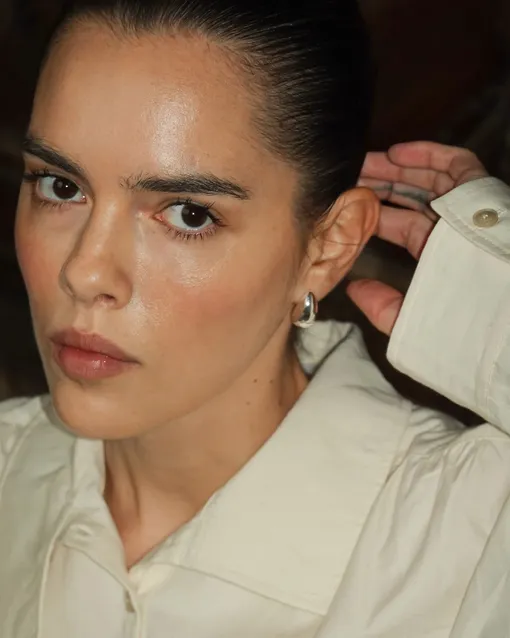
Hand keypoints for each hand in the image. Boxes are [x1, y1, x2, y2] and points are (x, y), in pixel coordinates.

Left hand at [348, 141, 488, 334]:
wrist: (502, 311)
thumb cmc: (460, 319)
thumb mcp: (410, 319)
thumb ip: (382, 306)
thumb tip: (354, 288)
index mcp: (435, 251)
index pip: (399, 225)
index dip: (372, 211)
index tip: (346, 202)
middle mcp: (450, 227)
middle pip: (410, 197)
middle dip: (379, 184)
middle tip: (350, 175)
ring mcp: (466, 207)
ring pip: (428, 178)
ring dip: (395, 167)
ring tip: (364, 161)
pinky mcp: (482, 191)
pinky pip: (457, 164)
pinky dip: (428, 154)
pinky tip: (395, 153)